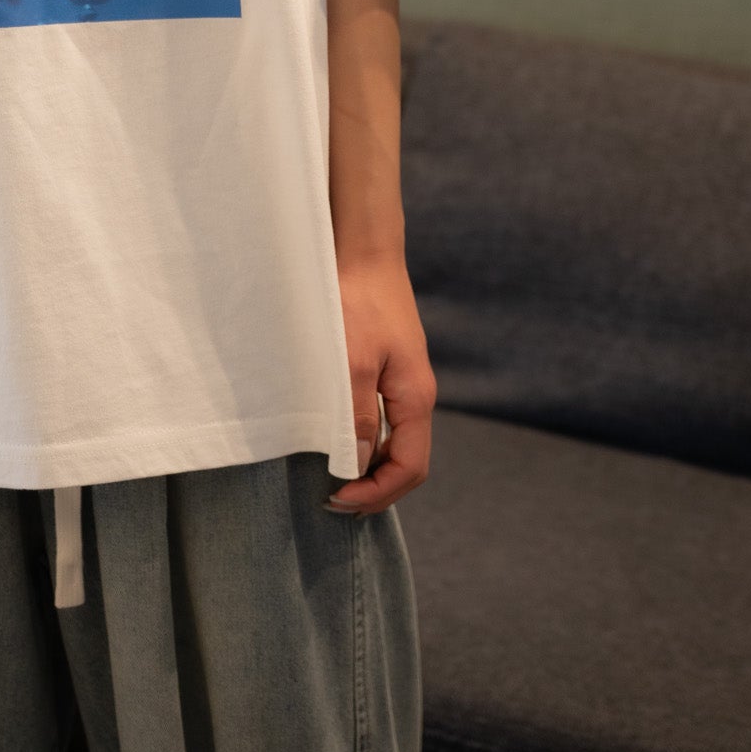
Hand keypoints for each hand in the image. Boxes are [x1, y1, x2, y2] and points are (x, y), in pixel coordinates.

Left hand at [324, 251, 435, 514]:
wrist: (363, 250)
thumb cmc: (356, 301)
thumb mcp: (352, 363)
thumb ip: (357, 416)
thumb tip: (359, 466)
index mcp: (415, 398)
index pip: (410, 467)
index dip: (377, 493)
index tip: (338, 500)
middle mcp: (416, 394)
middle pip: (407, 460)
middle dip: (376, 488)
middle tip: (334, 501)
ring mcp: (403, 380)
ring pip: (396, 440)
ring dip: (371, 466)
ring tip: (336, 480)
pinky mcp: (388, 365)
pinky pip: (385, 418)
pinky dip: (367, 440)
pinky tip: (341, 440)